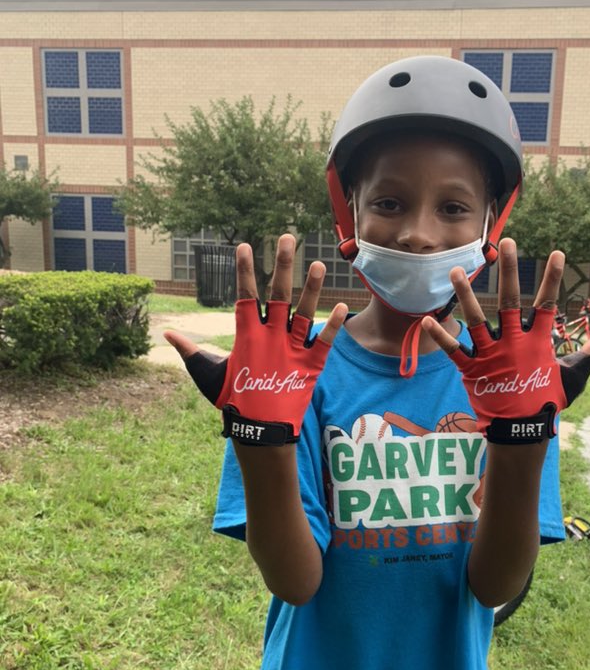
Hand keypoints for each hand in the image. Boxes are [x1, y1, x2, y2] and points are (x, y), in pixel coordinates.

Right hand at [165, 234, 347, 444]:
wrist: (260, 432)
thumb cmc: (233, 402)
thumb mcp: (208, 375)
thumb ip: (190, 351)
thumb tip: (167, 334)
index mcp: (246, 336)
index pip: (245, 295)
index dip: (244, 270)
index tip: (244, 246)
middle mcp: (271, 338)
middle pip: (278, 294)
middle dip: (282, 264)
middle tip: (287, 237)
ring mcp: (292, 351)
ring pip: (304, 313)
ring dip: (312, 288)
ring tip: (318, 264)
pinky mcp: (310, 367)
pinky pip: (324, 343)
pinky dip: (334, 326)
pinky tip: (342, 306)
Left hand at [422, 239, 589, 443]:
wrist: (522, 431)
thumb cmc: (546, 402)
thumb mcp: (571, 378)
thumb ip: (585, 355)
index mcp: (537, 342)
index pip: (547, 304)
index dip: (552, 279)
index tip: (557, 254)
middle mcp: (513, 342)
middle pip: (510, 300)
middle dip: (509, 270)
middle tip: (507, 243)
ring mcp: (491, 355)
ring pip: (476, 319)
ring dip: (465, 294)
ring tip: (455, 270)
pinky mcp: (473, 370)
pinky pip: (454, 351)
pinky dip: (441, 336)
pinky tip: (427, 320)